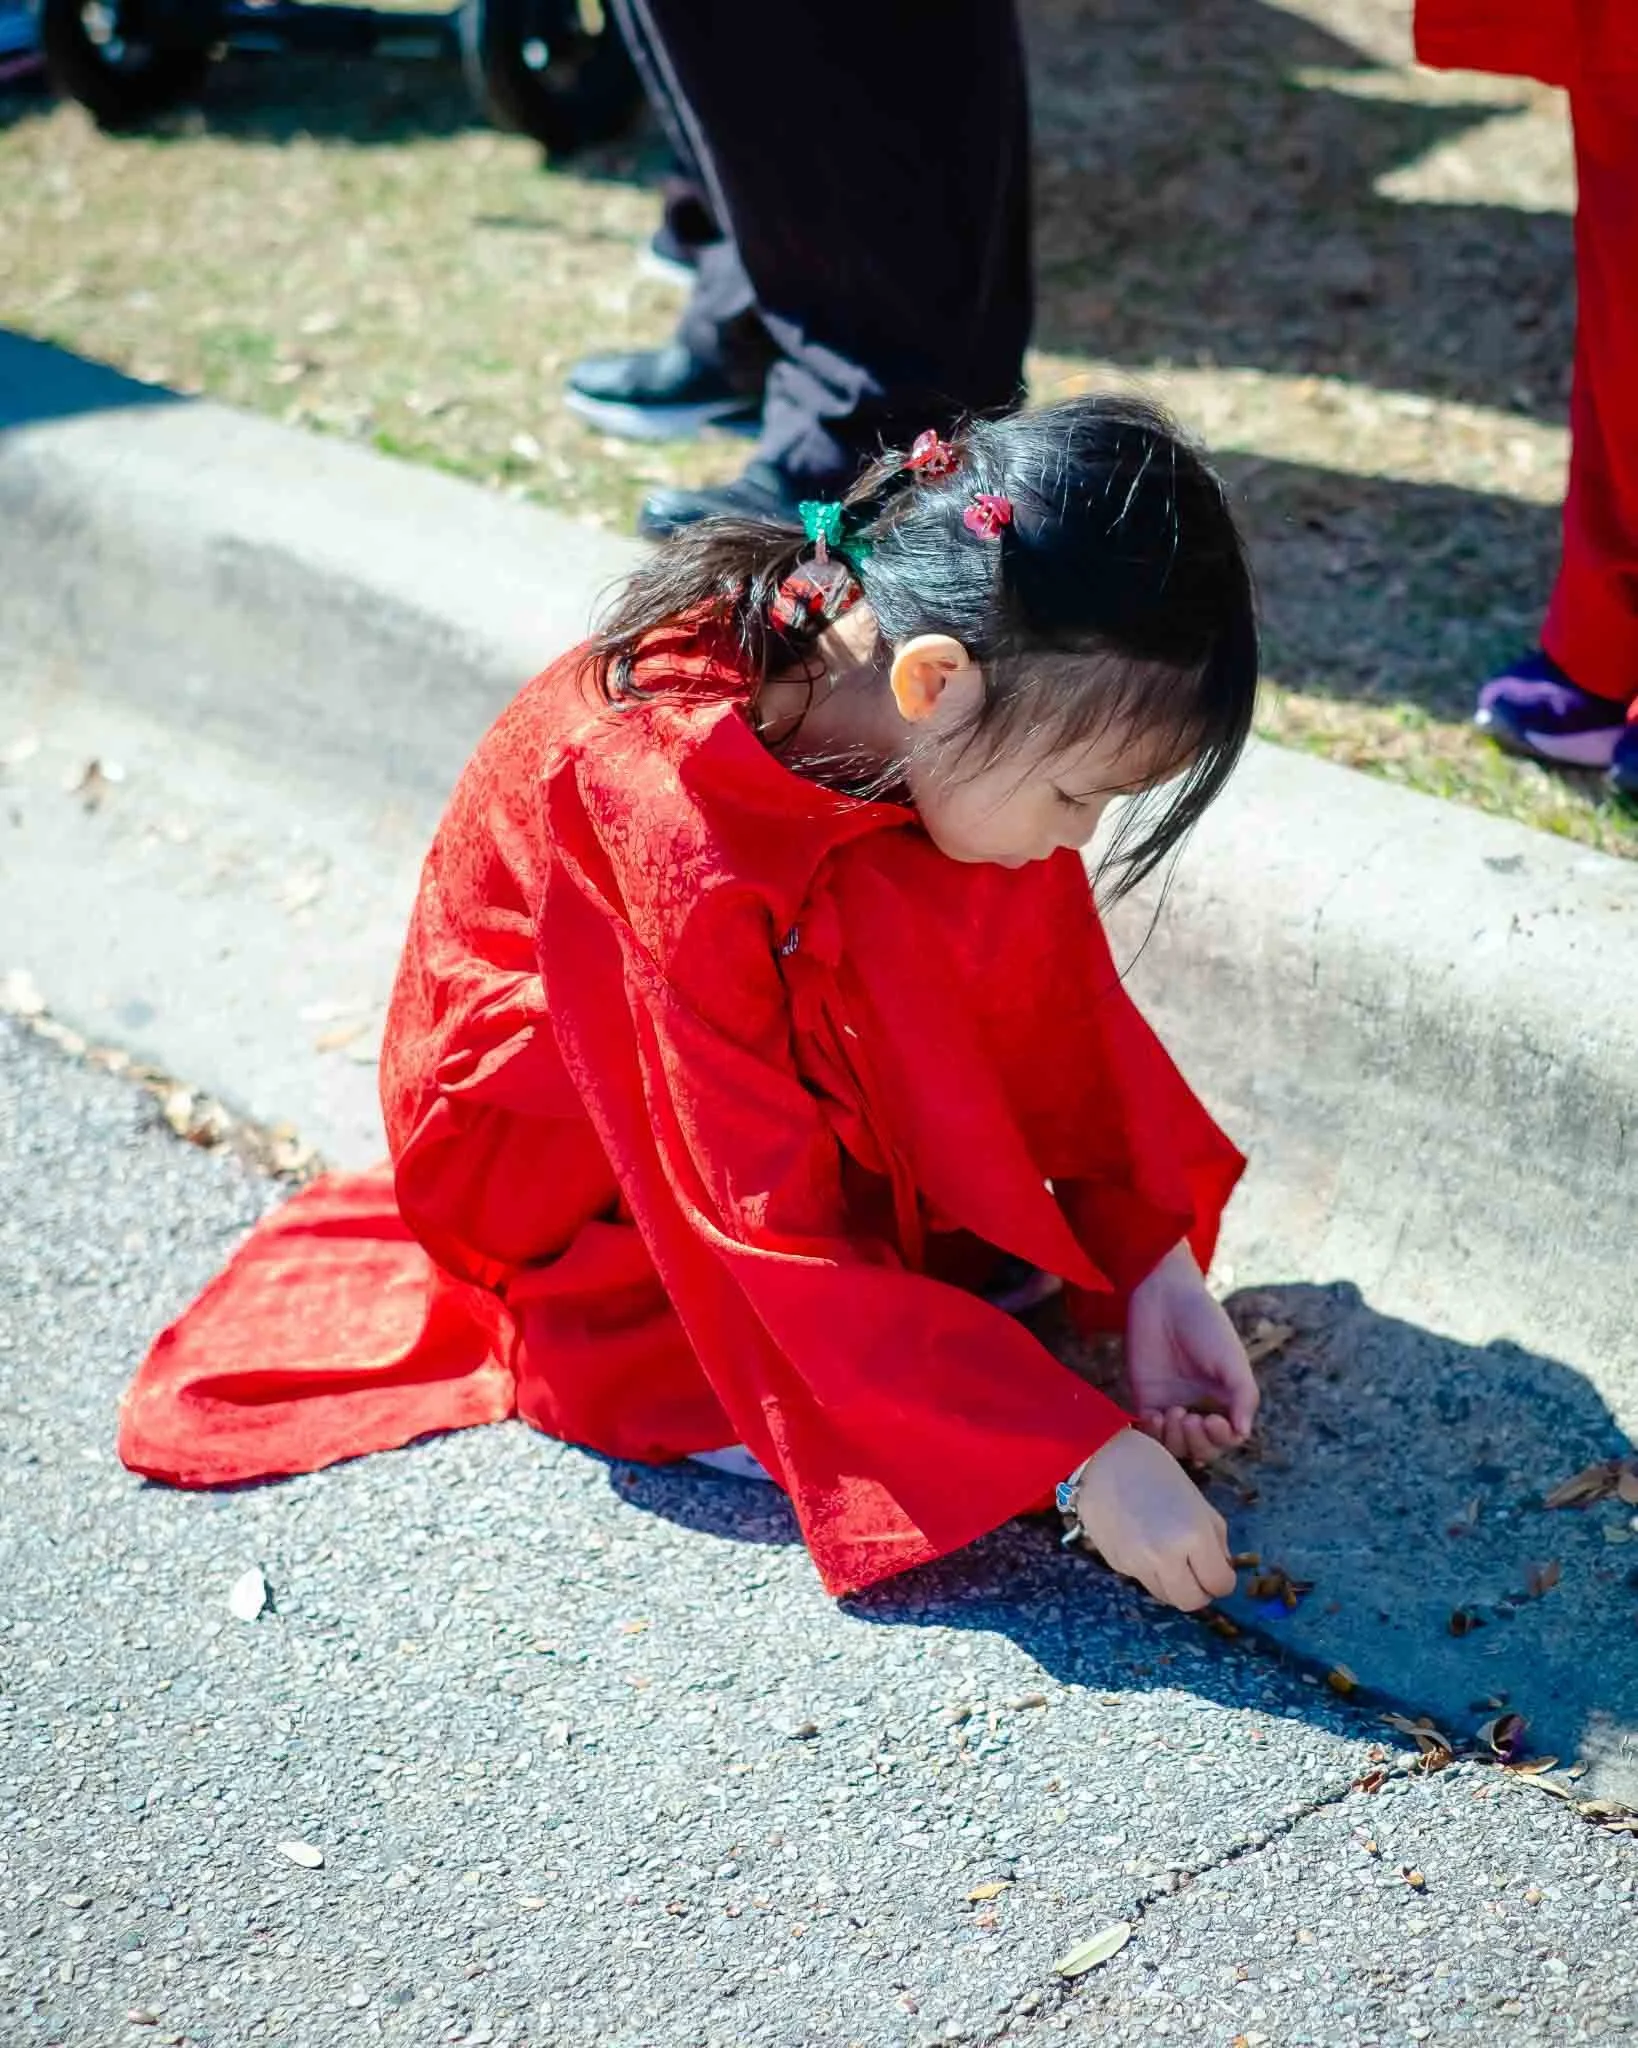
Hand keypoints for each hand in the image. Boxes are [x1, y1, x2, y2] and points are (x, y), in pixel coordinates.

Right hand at [1074, 1428, 1236, 1612]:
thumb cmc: (1154, 1468)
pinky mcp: (1116, 1565)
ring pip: (1166, 1597)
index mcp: (1194, 1536)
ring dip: (1175, 1584)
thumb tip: (1221, 1565)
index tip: (1219, 1566)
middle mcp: (1166, 1558)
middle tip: (1198, 1571)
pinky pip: (1143, 1580)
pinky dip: (1151, 1572)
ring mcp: (1137, 1565)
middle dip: (1201, 1591)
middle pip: (1192, 1602)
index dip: (1224, 1578)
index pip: (1220, 1584)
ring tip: (1171, 1558)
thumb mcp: (1197, 1499)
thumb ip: (1215, 1537)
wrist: (1100, 1457)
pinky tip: (1145, 1544)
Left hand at [1125, 1242, 1258, 1465]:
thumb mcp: (1232, 1360)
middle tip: (1190, 1418)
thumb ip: (1243, 1396)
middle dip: (1197, 1442)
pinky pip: (1147, 1432)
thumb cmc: (1204, 1324)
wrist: (1164, 1298)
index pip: (1226, 1438)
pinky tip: (1154, 1414)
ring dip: (1174, 1440)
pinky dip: (1151, 1433)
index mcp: (1224, 1399)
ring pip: (1173, 1445)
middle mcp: (1198, 1406)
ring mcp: (1170, 1404)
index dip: (1221, 1439)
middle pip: (1200, 1448)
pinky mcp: (1145, 1398)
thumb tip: (1242, 1433)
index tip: (1214, 1420)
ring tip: (1173, 1413)